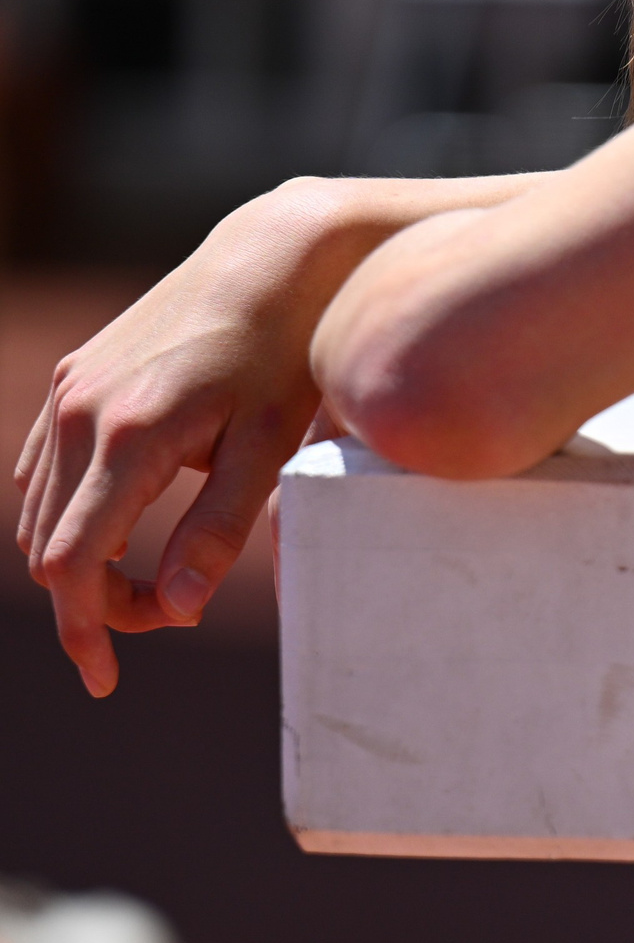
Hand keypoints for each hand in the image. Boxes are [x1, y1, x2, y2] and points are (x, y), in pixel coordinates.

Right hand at [13, 183, 359, 693]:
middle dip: (96, 603)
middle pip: (50, 550)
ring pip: (40, 513)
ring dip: (81, 563)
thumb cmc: (284, 359)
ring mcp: (69, 392)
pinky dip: (70, 515)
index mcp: (129, 437)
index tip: (107, 678)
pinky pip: (44, 470)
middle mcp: (81, 413)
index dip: (85, 630)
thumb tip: (180, 611)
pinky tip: (123, 529)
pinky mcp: (72, 377)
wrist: (268, 264)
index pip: (72, 565)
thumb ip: (221, 528)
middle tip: (167, 616)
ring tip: (157, 580)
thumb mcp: (271, 448)